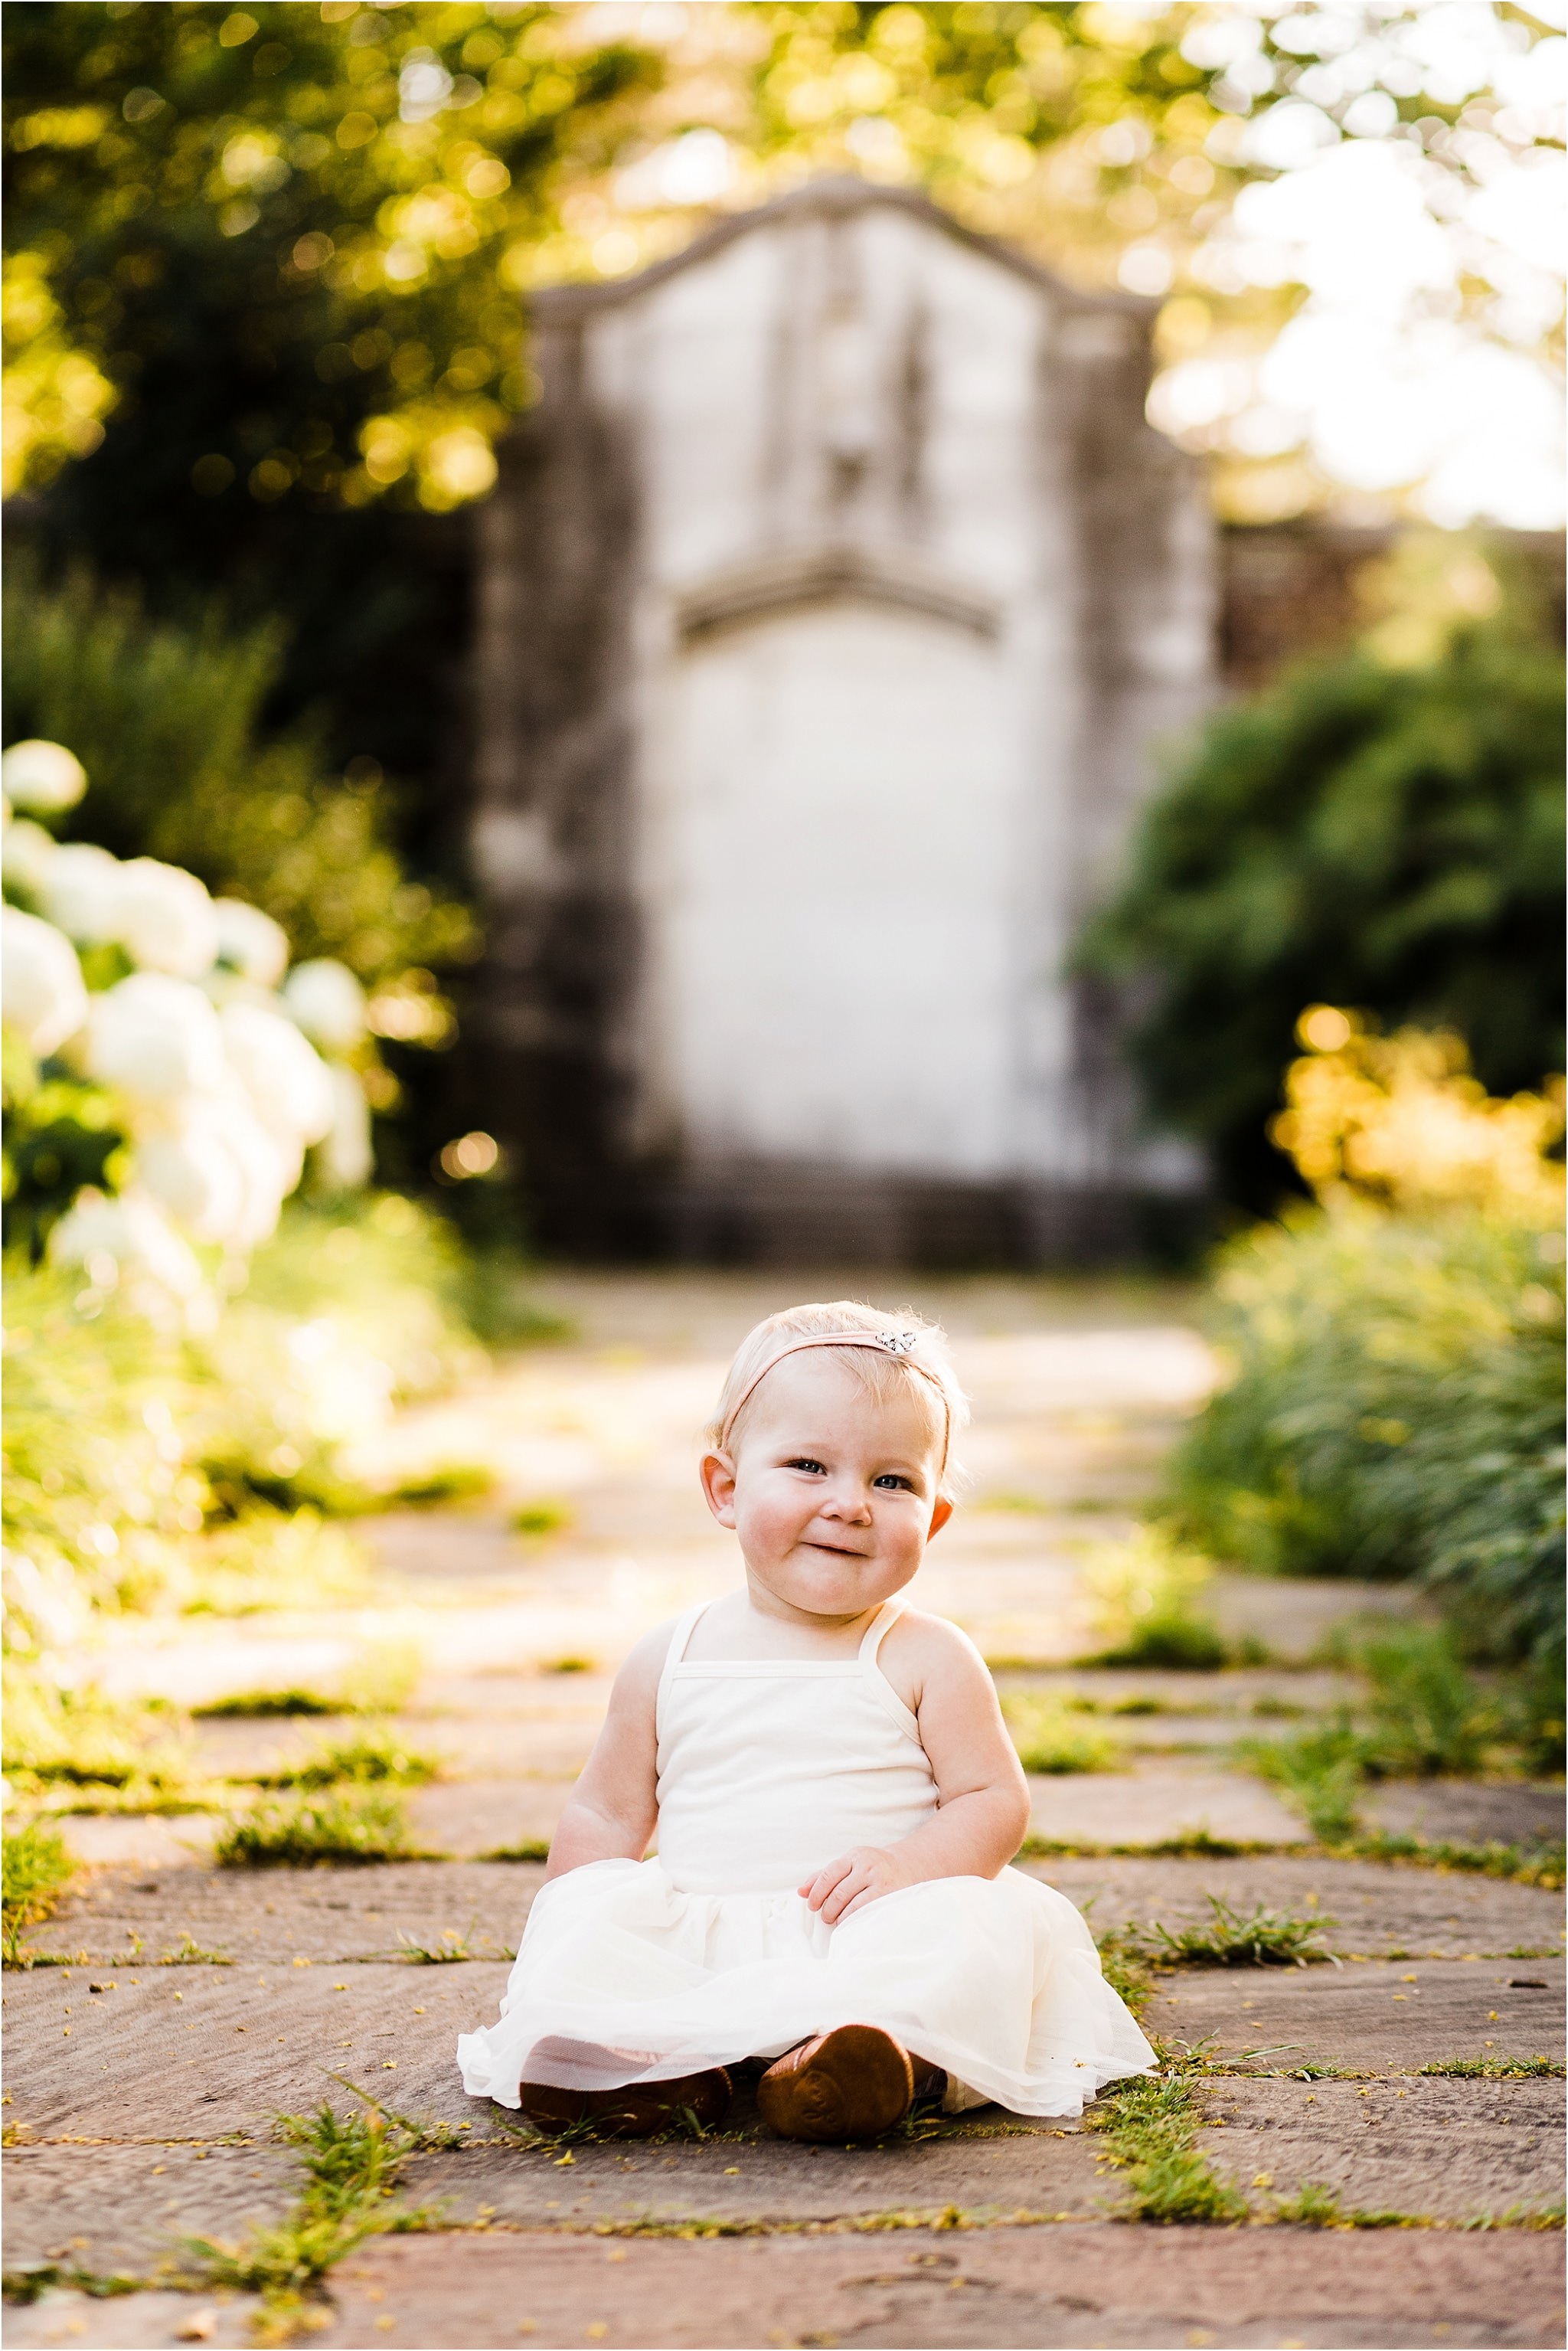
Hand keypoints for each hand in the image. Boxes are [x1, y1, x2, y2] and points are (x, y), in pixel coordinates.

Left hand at [799, 1845, 915, 1925]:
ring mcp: (881, 1881)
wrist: (907, 1867)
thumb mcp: (849, 1865)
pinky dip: (855, 1921)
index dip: (817, 1893)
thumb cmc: (871, 1869)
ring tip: (839, 1921)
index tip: (812, 1906)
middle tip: (826, 1917)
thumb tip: (801, 1892)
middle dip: (828, 1910)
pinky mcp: (890, 1896)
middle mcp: (868, 1866)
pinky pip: (867, 1913)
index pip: (829, 1874)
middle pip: (839, 1893)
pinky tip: (853, 1923)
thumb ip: (824, 1877)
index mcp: (854, 1856)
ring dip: (841, 1918)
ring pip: (853, 1906)